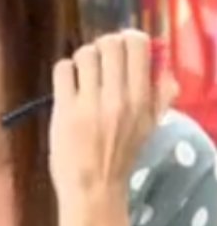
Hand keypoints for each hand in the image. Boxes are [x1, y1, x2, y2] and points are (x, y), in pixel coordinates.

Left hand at [47, 30, 173, 200]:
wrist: (95, 186)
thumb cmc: (123, 154)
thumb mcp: (151, 125)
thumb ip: (161, 94)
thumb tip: (162, 63)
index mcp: (143, 98)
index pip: (137, 46)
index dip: (127, 39)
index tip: (122, 48)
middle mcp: (118, 97)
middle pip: (109, 44)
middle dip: (103, 46)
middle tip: (100, 60)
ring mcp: (90, 102)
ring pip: (84, 54)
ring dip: (82, 58)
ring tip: (83, 74)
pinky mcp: (64, 109)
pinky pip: (62, 69)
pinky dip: (64, 71)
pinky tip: (68, 84)